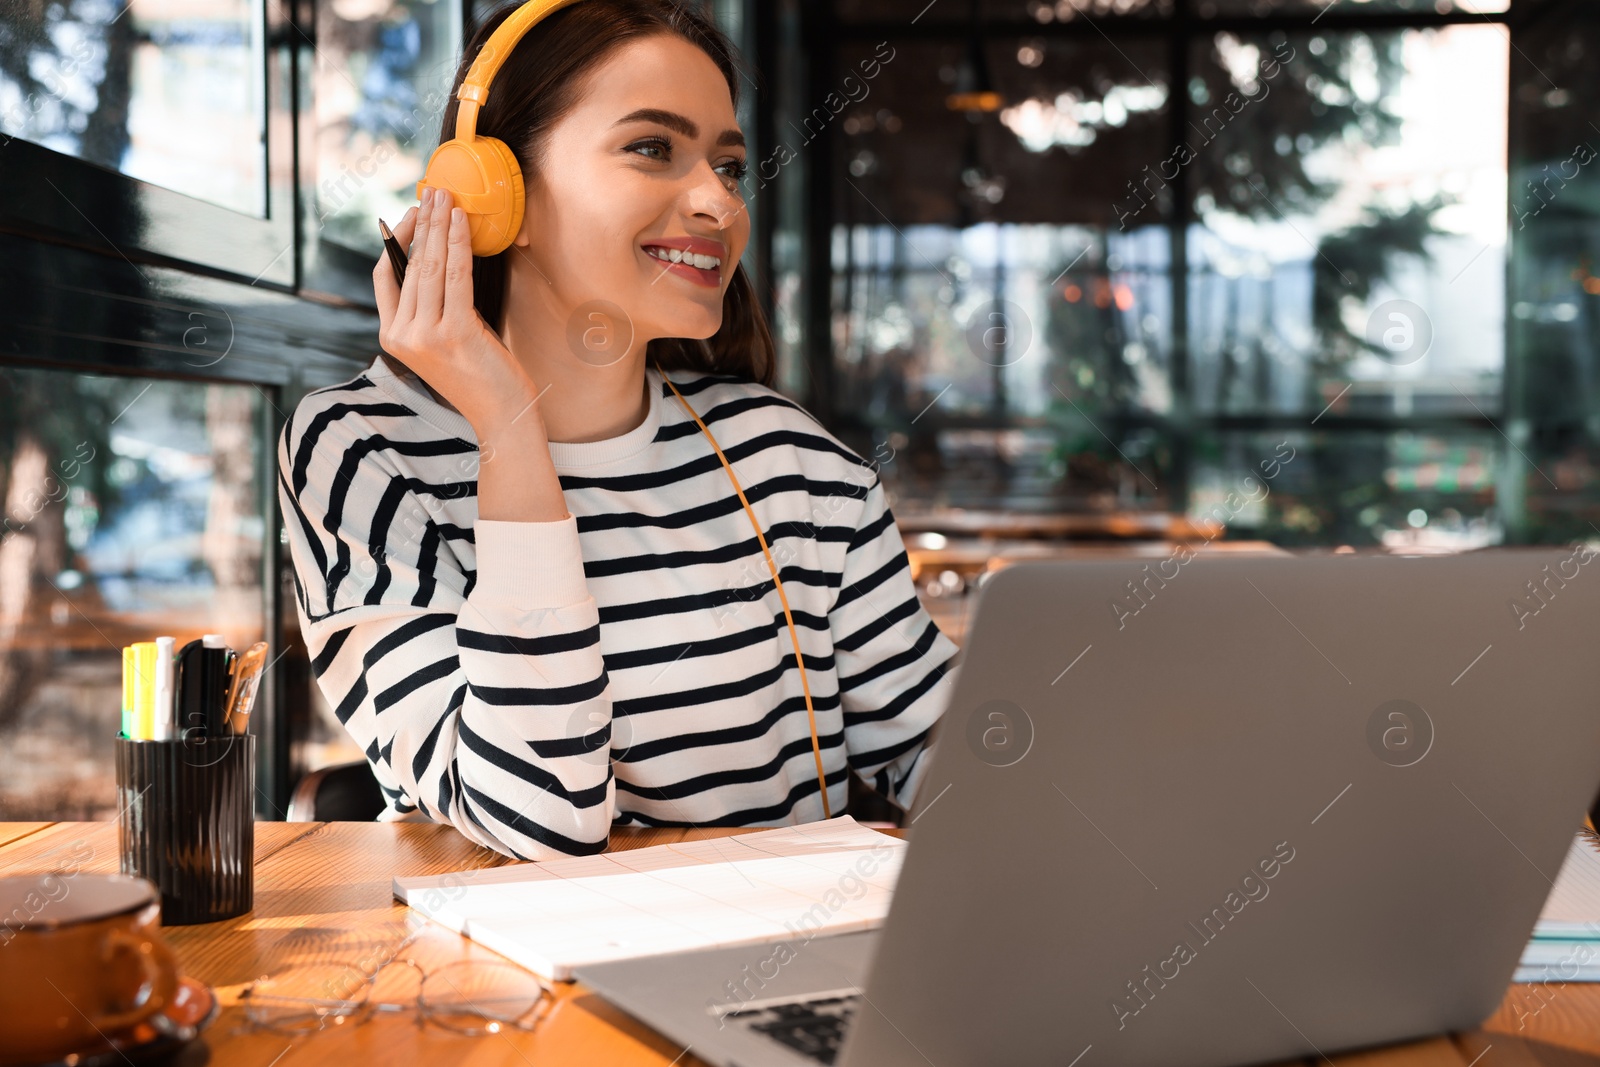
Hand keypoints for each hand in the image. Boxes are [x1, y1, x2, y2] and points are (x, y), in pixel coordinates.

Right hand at [374, 188, 544, 436]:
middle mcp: (402, 336)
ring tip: (447, 196)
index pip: (385, 277)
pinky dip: (458, 244)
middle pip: (409, 266)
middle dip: (423, 224)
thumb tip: (437, 258)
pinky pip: (454, 276)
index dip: (398, 240)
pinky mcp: (453, 333)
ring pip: (429, 267)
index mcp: (392, 338)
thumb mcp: (446, 340)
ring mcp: (424, 336)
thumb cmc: (481, 376)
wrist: (503, 416)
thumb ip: (433, 307)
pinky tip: (462, 221)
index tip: (415, 214)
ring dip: (439, 226)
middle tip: (434, 191)